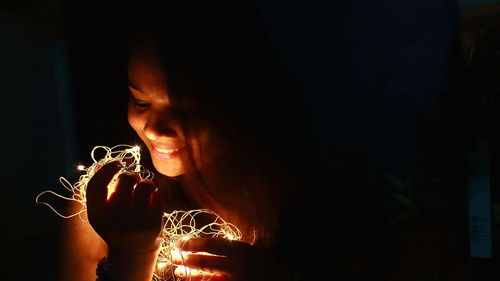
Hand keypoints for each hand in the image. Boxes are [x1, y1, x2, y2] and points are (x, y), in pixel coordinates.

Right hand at [86, 161, 163, 253]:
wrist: (133, 249)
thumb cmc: (116, 221)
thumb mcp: (102, 210)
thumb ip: (101, 188)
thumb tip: (107, 161)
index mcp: (96, 216)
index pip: (96, 186)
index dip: (106, 169)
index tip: (116, 163)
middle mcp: (114, 221)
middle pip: (125, 180)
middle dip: (131, 175)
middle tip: (133, 181)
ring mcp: (135, 224)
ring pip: (144, 185)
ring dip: (145, 182)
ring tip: (143, 189)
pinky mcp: (153, 226)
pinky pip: (157, 196)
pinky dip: (155, 193)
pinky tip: (151, 199)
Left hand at [174, 237, 295, 280]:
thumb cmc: (263, 266)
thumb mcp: (248, 252)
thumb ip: (228, 249)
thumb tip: (200, 247)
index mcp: (241, 251)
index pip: (210, 245)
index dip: (191, 244)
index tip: (179, 243)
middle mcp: (237, 267)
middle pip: (204, 262)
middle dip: (185, 260)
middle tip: (173, 257)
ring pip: (205, 279)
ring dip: (189, 276)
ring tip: (178, 272)